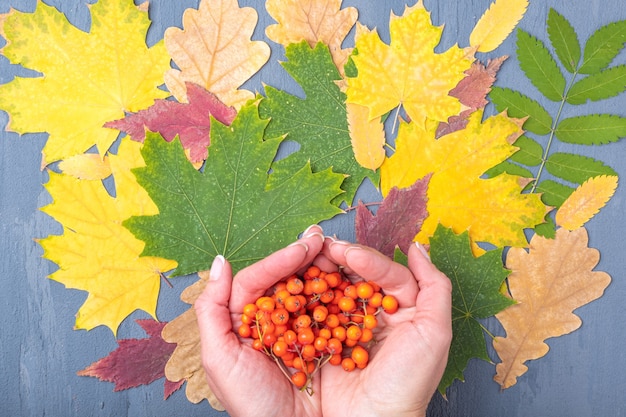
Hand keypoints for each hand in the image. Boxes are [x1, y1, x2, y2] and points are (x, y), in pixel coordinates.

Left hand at [194, 225, 325, 416]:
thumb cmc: (251, 404)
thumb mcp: (220, 359)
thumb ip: (212, 309)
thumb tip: (220, 261)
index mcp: (244, 320)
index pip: (258, 279)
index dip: (280, 259)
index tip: (304, 246)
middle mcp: (270, 321)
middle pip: (285, 279)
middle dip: (303, 257)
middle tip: (322, 237)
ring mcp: (298, 330)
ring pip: (308, 291)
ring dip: (321, 270)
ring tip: (337, 251)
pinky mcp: (321, 343)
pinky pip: (328, 314)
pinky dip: (338, 297)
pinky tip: (348, 282)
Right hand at [319, 239, 451, 416]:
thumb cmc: (409, 382)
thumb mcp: (435, 332)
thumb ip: (434, 286)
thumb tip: (418, 247)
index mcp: (404, 308)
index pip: (386, 272)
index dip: (367, 259)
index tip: (346, 252)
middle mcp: (377, 313)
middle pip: (358, 276)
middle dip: (341, 259)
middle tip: (322, 247)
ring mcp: (350, 324)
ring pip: (336, 288)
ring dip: (322, 272)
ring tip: (307, 259)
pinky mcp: (327, 338)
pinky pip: (317, 312)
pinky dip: (307, 297)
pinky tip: (297, 284)